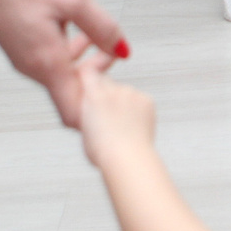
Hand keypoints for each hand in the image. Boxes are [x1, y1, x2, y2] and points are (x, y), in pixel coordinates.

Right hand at [0, 0, 126, 128]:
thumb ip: (103, 27)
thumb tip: (122, 48)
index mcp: (45, 62)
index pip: (73, 111)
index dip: (97, 111)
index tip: (116, 97)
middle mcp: (30, 66)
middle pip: (70, 92)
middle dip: (96, 79)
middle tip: (113, 57)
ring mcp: (22, 56)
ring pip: (60, 74)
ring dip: (83, 62)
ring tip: (101, 40)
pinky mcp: (18, 44)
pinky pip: (48, 59)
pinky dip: (68, 51)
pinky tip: (77, 28)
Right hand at [75, 50, 156, 168]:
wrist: (128, 157)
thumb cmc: (102, 150)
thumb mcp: (83, 129)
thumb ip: (86, 111)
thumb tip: (90, 108)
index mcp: (93, 95)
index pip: (88, 73)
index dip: (88, 76)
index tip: (89, 80)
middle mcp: (113, 89)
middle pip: (108, 83)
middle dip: (106, 94)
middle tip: (106, 115)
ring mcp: (132, 93)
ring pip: (125, 93)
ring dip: (123, 103)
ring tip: (121, 126)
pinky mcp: (147, 99)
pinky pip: (140, 100)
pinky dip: (137, 109)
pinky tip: (134, 126)